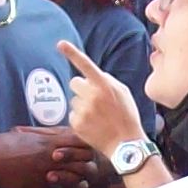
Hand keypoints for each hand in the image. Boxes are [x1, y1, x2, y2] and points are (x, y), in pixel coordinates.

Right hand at [0, 125, 99, 187]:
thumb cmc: (7, 144)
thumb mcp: (29, 134)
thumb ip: (47, 135)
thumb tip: (59, 132)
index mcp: (52, 142)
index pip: (83, 145)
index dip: (87, 151)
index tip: (84, 155)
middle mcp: (53, 158)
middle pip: (84, 165)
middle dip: (86, 170)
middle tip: (83, 172)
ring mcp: (46, 174)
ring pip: (74, 183)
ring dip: (76, 186)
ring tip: (77, 187)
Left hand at [54, 39, 146, 161]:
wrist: (125, 143)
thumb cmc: (126, 116)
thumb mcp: (123, 93)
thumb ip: (107, 81)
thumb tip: (92, 76)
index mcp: (104, 85)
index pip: (85, 65)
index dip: (72, 53)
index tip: (60, 43)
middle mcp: (92, 96)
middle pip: (75, 83)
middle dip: (82, 89)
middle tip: (95, 100)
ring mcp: (83, 110)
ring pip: (74, 100)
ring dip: (82, 105)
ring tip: (98, 116)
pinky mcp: (76, 123)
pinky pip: (72, 114)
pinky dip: (80, 119)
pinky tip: (93, 125)